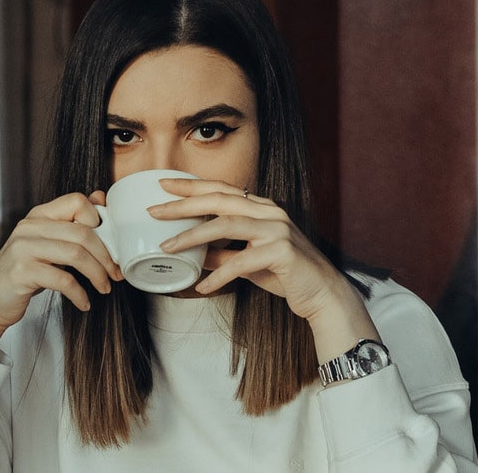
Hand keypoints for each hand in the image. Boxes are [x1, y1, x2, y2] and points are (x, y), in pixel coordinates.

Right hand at [0, 191, 121, 357]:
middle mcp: (29, 227)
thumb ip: (71, 223)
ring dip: (97, 274)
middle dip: (106, 256)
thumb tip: (100, 197)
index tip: (109, 244)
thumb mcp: (48, 245)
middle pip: (82, 232)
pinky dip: (79, 294)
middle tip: (116, 274)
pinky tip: (84, 303)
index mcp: (38, 215)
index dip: (99, 220)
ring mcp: (22, 248)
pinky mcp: (21, 272)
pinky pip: (63, 280)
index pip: (77, 201)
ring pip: (76, 254)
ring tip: (105, 287)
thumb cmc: (25, 273)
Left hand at [149, 178, 379, 360]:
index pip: (221, 189)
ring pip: (226, 225)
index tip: (163, 184)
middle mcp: (270, 212)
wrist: (324, 294)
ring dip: (193, 237)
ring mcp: (277, 229)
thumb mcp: (247, 262)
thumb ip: (222, 254)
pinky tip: (202, 287)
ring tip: (167, 247)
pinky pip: (242, 262)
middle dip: (183, 205)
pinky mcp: (282, 252)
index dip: (191, 186)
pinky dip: (219, 275)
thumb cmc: (286, 275)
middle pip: (219, 200)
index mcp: (262, 208)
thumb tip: (193, 256)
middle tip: (154, 211)